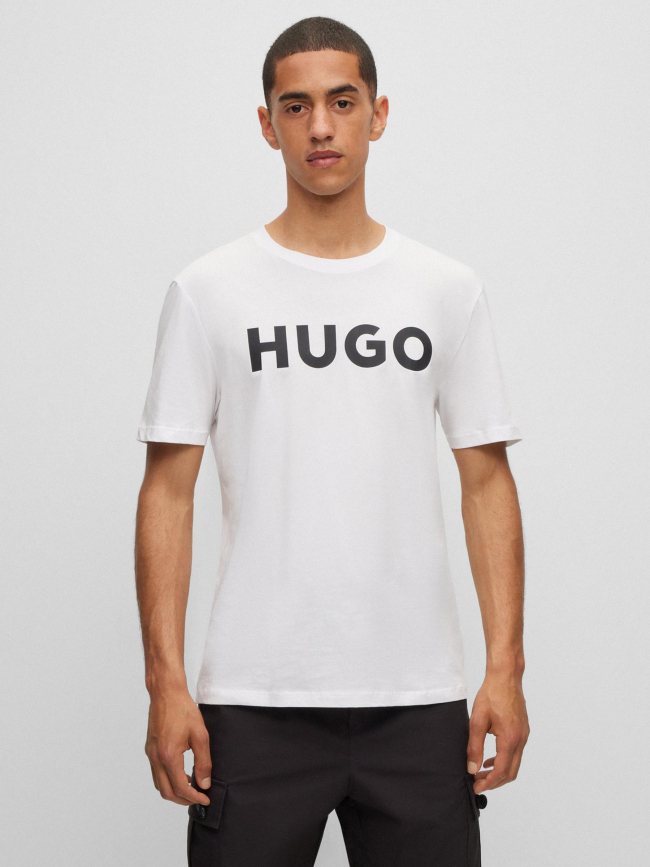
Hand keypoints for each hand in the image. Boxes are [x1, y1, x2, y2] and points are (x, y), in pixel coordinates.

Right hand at [144, 687, 212, 806]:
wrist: (166, 693)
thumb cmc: (183, 710)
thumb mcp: (200, 736)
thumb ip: (203, 762)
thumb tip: (204, 783)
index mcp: (169, 756)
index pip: (180, 788)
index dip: (194, 797)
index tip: (205, 799)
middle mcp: (156, 758)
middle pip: (166, 792)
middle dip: (183, 800)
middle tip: (199, 798)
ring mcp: (151, 754)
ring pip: (159, 785)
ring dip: (174, 791)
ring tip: (191, 787)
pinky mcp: (150, 749)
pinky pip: (156, 773)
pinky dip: (168, 780)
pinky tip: (181, 774)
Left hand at [467, 669, 529, 793]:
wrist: (506, 676)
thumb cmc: (491, 694)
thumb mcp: (477, 720)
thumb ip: (474, 746)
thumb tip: (472, 768)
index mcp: (510, 738)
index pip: (501, 771)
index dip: (488, 783)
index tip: (476, 787)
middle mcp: (521, 739)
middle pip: (511, 772)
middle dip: (494, 782)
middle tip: (477, 783)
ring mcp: (524, 735)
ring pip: (514, 764)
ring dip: (499, 772)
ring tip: (481, 773)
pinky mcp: (523, 730)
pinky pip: (515, 753)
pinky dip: (504, 761)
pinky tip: (490, 759)